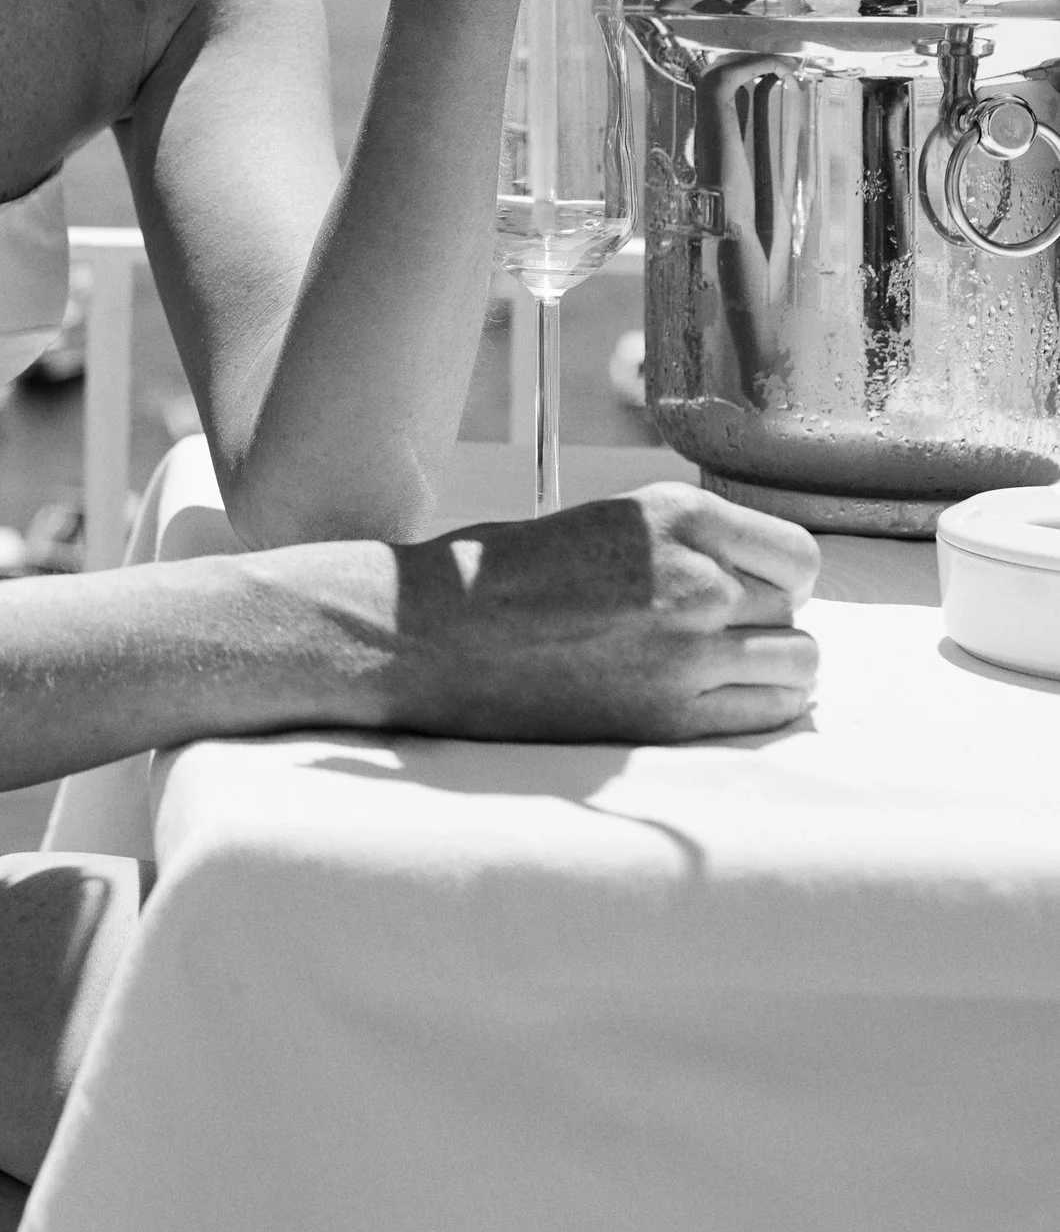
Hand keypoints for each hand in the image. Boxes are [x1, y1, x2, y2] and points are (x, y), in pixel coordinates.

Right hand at [385, 483, 821, 743]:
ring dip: (767, 667)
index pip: (797, 555)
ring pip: (798, 665)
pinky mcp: (669, 716)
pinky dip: (753, 707)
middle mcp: (697, 578)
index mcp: (677, 514)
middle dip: (764, 620)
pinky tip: (707, 698)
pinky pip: (766, 713)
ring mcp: (688, 652)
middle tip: (712, 631)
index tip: (749, 588)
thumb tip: (748, 580)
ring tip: (715, 667)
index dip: (778, 576)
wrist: (432, 636)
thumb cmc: (500, 575)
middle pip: (794, 610)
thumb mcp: (604, 524)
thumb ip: (682, 544)